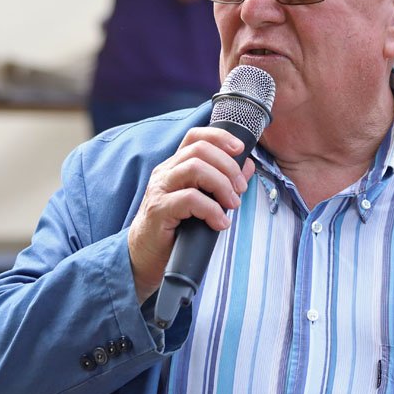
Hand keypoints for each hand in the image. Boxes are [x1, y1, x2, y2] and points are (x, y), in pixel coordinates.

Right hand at [128, 127, 254, 303]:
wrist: (146, 256)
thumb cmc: (176, 228)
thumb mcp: (203, 201)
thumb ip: (223, 182)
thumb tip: (247, 166)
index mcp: (176, 166)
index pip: (195, 137)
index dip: (220, 137)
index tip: (240, 149)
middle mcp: (165, 172)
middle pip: (200, 150)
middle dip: (228, 167)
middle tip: (240, 189)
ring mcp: (159, 189)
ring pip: (195, 169)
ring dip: (221, 185)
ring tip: (232, 204)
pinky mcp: (158, 209)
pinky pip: (190, 199)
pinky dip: (212, 209)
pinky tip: (220, 223)